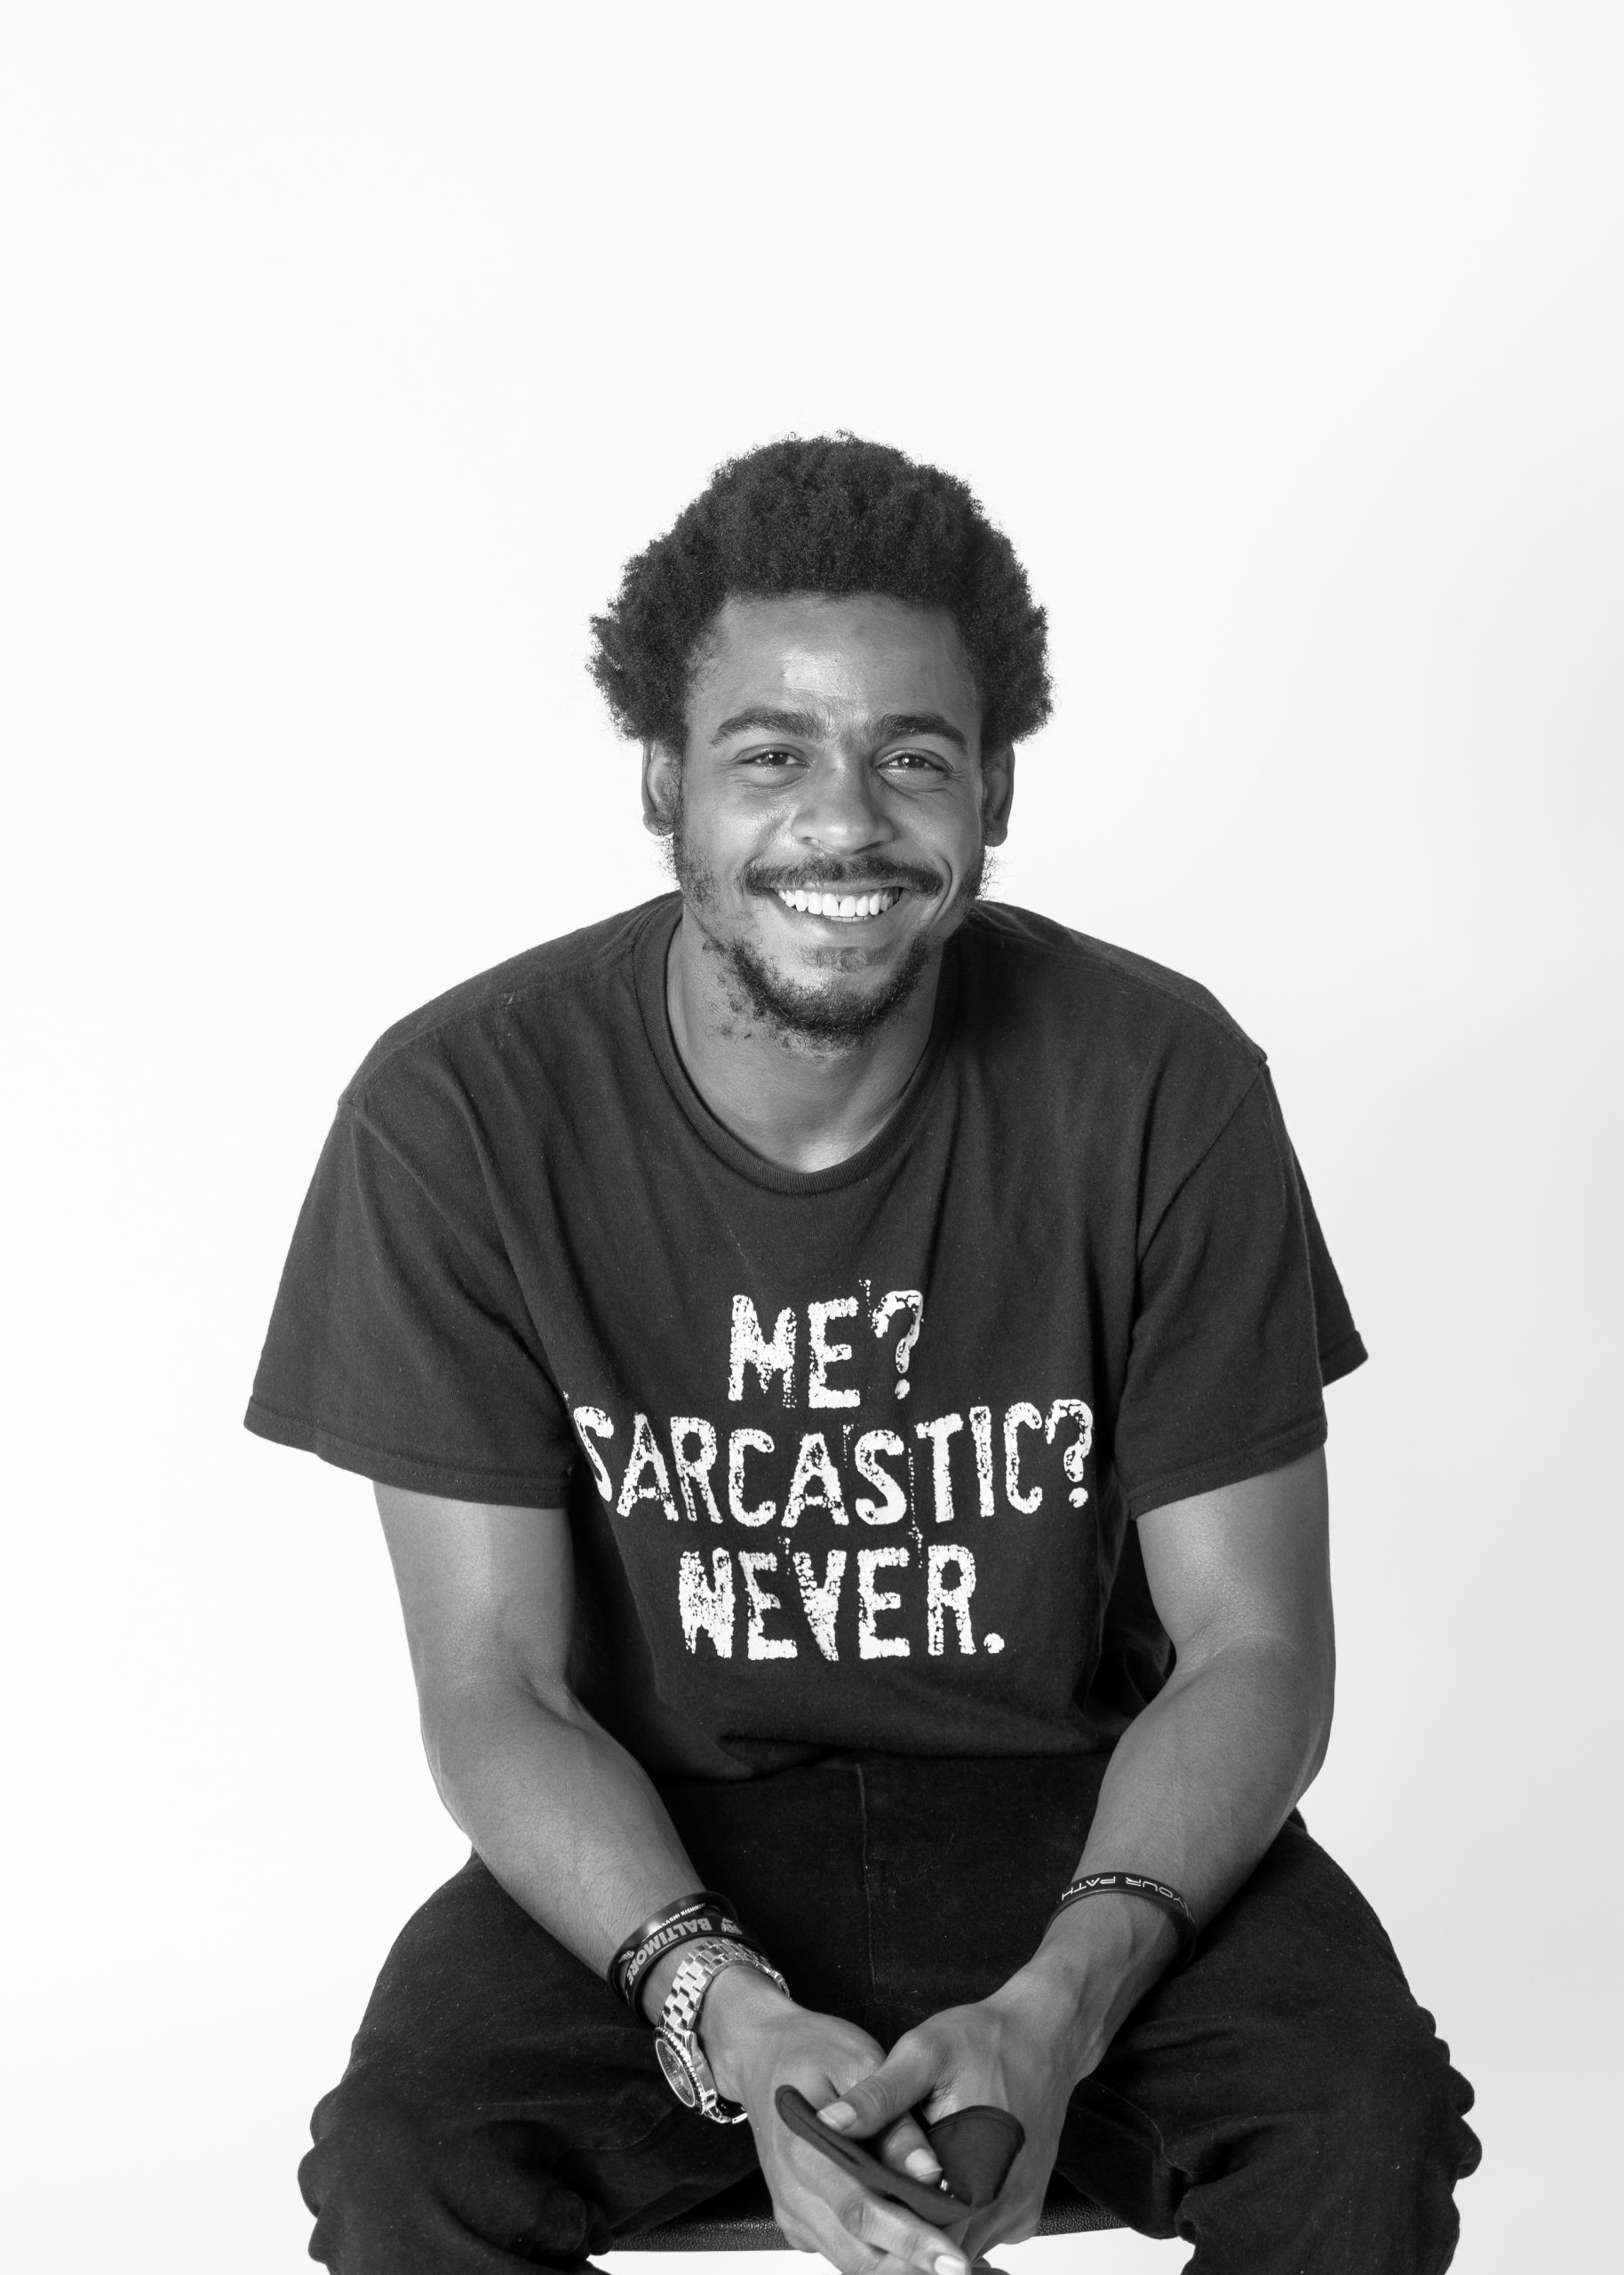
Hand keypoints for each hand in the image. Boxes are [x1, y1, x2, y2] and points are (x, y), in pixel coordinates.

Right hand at [701, 1965, 973, 2274]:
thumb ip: (893, 2121)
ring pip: (851, 2263)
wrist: (762, 2053)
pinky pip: (842, 2251)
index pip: (862, 2211)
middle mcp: (792, 2191)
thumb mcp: (860, 2062)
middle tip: (960, 2264)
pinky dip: (879, 2255)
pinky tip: (912, 2242)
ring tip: (944, 2256)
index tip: (953, 2259)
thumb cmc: (813, 2050)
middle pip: (858, 2254)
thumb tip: (930, 2173)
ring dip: (898, 2266)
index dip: (911, 2241)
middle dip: (911, 2266)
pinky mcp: (797, 2219)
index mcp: (804, 2149)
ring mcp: (792, 2210)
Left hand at [812, 1968, 1091, 2260]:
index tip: (857, 2211)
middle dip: (902, 2231)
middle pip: (940, 2247)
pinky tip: (932, 2186)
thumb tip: (828, 2123)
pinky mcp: (1024, 2211)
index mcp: (975, 2174)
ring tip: (895, 2191)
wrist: (1047, 2035)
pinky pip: (981, 2233)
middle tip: (870, 2202)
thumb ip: (878, 2095)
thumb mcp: (924, 2052)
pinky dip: (954, 2221)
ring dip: (928, 2228)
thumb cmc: (987, 2040)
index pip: (920, 2236)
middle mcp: (1002, 2207)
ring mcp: (1017, 2214)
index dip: (885, 2230)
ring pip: (960, 2245)